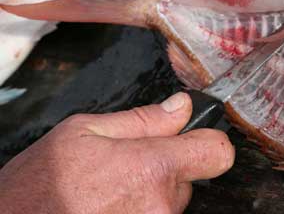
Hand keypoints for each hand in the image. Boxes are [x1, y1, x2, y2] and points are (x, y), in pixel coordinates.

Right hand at [0, 93, 233, 213]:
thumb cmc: (38, 187)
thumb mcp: (84, 131)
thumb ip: (143, 119)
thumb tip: (181, 107)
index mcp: (152, 168)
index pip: (217, 152)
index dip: (206, 141)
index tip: (194, 139)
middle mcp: (160, 206)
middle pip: (188, 178)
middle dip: (164, 169)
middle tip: (123, 168)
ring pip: (170, 203)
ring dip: (149, 194)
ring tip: (108, 192)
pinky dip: (138, 211)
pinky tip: (108, 208)